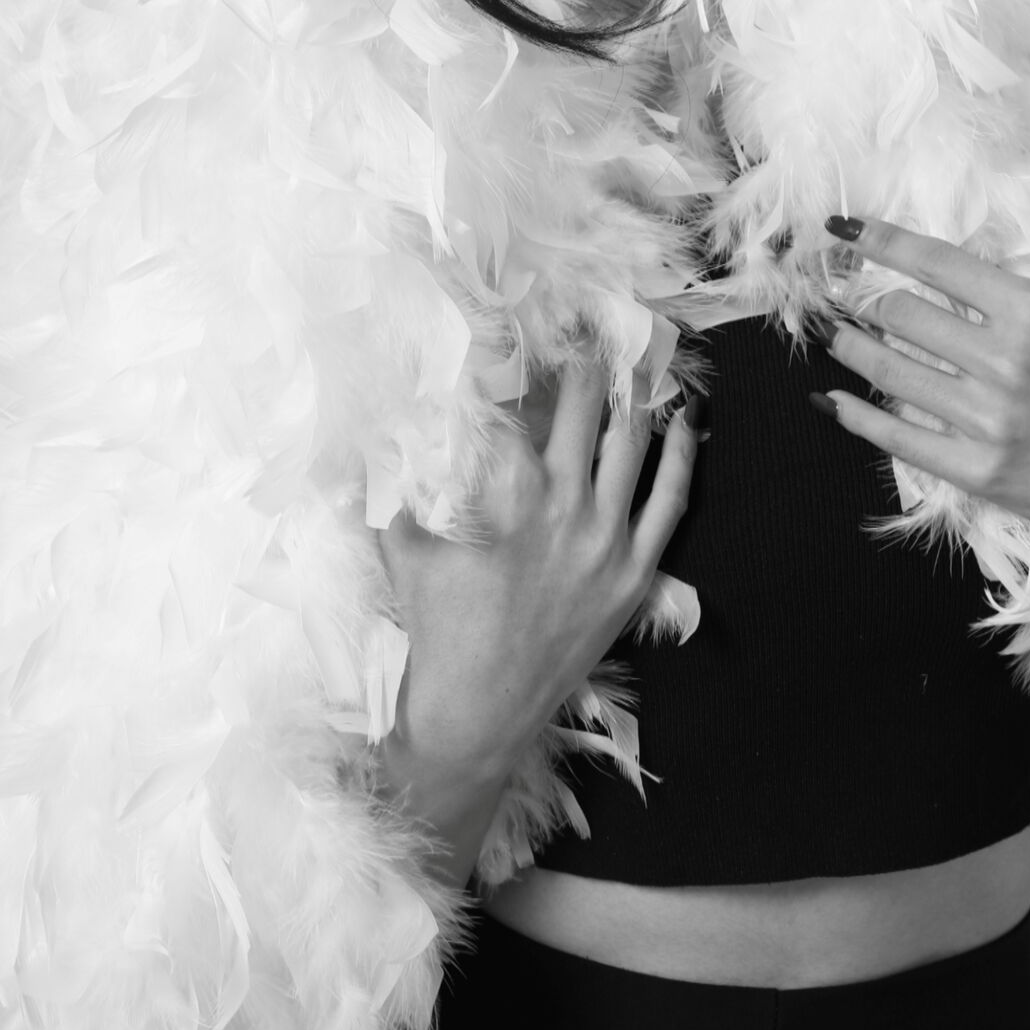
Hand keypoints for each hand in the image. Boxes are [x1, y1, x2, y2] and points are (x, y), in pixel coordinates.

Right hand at [375, 354, 697, 879]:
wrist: (478, 714)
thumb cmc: (435, 627)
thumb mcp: (398, 546)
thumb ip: (376, 484)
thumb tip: (343, 432)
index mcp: (511, 492)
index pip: (520, 399)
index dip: (521, 353)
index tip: (527, 316)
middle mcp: (569, 507)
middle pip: (587, 407)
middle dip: (588, 356)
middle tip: (590, 318)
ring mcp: (609, 541)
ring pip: (634, 445)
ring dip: (638, 393)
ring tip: (640, 352)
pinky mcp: (634, 575)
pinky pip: (672, 503)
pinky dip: (682, 456)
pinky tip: (686, 421)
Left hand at [816, 215, 1029, 567]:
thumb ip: (1005, 302)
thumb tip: (935, 275)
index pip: (936, 262)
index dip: (879, 240)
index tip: (843, 228)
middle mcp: (1007, 358)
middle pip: (901, 313)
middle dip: (860, 300)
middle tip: (838, 295)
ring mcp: (990, 418)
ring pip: (888, 369)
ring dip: (848, 348)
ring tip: (830, 336)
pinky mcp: (979, 470)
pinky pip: (896, 436)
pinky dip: (854, 415)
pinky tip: (831, 399)